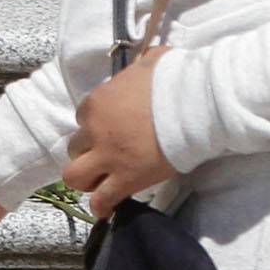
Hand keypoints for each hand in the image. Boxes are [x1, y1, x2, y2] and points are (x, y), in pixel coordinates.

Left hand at [63, 51, 175, 217]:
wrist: (194, 105)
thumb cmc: (175, 80)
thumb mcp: (150, 62)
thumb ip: (140, 65)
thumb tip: (145, 63)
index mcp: (97, 102)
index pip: (82, 117)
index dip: (96, 124)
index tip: (111, 127)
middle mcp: (95, 130)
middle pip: (75, 147)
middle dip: (89, 151)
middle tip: (107, 153)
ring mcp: (108, 157)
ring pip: (76, 176)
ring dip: (87, 178)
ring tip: (101, 180)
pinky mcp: (126, 179)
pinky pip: (102, 200)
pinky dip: (102, 206)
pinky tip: (107, 207)